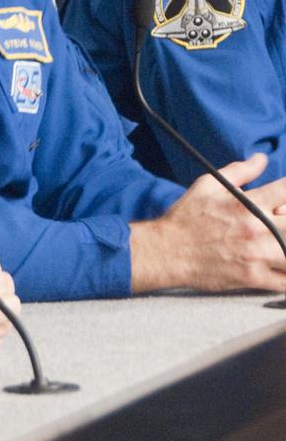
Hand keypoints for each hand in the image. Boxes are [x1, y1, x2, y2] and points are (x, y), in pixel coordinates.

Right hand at [130, 153, 285, 291]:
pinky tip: (281, 269)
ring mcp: (256, 256)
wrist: (167, 251)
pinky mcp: (252, 278)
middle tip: (282, 221)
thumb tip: (262, 158)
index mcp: (249, 204)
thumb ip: (240, 171)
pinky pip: (284, 283)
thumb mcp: (208, 185)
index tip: (284, 198)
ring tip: (281, 244)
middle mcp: (256, 230)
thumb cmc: (187, 217)